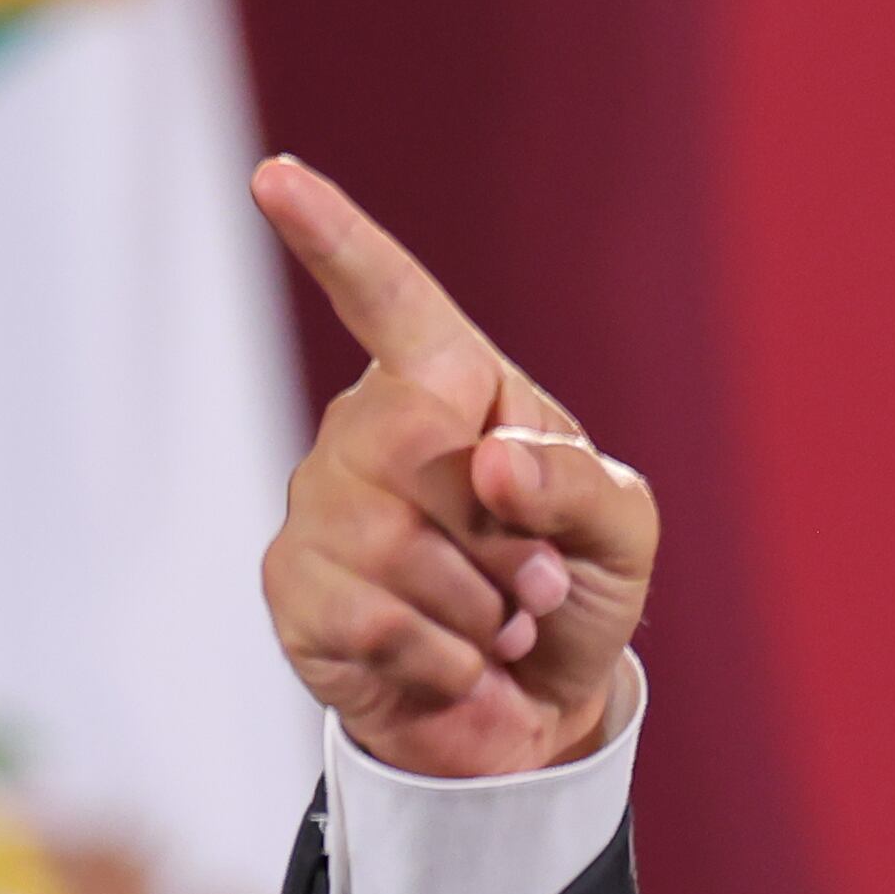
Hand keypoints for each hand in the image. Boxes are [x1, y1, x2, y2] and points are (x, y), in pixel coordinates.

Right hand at [251, 156, 656, 777]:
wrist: (535, 715)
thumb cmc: (573, 591)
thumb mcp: (621, 530)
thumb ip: (577, 484)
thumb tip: (487, 459)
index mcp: (452, 387)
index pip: (388, 299)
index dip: (334, 238)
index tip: (274, 178)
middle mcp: (368, 433)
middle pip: (413, 442)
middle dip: (501, 532)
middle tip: (533, 579)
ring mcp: (320, 511)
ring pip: (394, 542)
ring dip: (482, 607)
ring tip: (495, 625)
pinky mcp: (296, 594)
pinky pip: (374, 620)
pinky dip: (448, 659)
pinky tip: (454, 663)